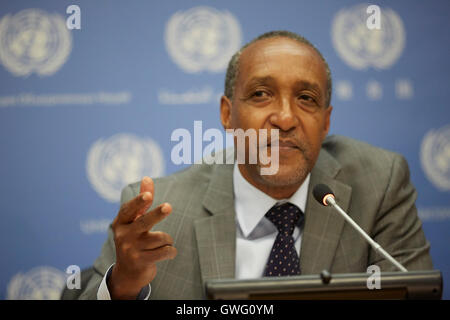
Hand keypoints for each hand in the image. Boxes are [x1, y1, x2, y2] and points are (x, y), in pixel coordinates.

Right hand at [107, 176, 176, 298]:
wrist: (127, 274)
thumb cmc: (133, 240)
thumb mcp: (133, 221)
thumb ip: (142, 201)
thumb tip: (147, 178)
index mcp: (121, 223)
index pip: (129, 210)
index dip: (139, 202)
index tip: (148, 195)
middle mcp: (124, 236)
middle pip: (145, 222)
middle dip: (157, 214)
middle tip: (168, 206)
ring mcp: (131, 250)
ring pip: (161, 238)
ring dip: (168, 240)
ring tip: (162, 243)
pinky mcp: (141, 262)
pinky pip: (165, 251)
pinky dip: (171, 251)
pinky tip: (168, 252)